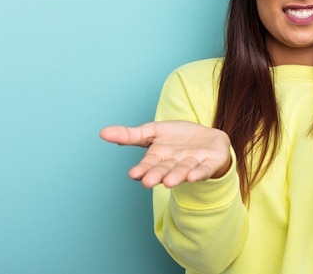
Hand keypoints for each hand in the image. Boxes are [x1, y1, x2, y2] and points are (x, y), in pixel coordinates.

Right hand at [100, 121, 231, 187]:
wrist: (208, 137)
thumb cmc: (178, 138)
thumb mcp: (153, 131)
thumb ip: (130, 135)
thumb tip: (102, 132)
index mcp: (159, 158)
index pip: (148, 165)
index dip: (142, 170)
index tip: (133, 174)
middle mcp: (174, 164)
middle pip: (164, 170)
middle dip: (157, 176)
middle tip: (148, 182)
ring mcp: (192, 164)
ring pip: (183, 171)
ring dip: (176, 177)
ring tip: (169, 182)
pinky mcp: (210, 163)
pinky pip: (204, 170)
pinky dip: (199, 173)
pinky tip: (192, 177)